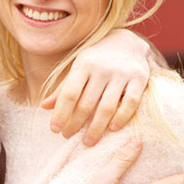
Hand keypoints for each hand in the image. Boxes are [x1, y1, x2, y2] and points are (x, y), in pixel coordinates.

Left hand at [41, 29, 150, 144]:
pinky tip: (113, 129)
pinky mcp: (139, 78)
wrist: (127, 41)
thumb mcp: (78, 68)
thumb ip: (63, 88)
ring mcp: (122, 73)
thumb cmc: (96, 59)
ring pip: (107, 106)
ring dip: (96, 127)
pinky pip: (130, 103)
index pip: (69, 94)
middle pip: (86, 103)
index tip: (55, 130)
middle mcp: (102, 68)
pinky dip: (121, 118)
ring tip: (88, 141)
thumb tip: (44, 107)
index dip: (61, 113)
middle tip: (68, 137)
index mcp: (83, 64)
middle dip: (76, 123)